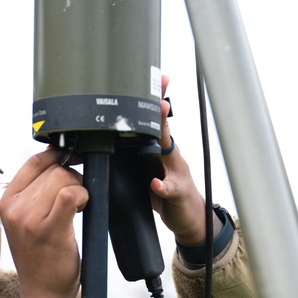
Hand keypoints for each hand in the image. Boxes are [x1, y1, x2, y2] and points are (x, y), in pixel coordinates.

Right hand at [0, 150, 87, 297]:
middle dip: (72, 177)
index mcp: (6, 202)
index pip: (34, 161)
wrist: (43, 294)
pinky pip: (71, 194)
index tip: (74, 160)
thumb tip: (60, 158)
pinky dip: (83, 197)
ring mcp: (29, 219)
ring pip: (63, 178)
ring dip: (79, 188)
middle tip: (77, 199)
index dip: (58, 155)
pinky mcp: (49, 229)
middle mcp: (13, 209)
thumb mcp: (27, 221)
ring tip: (77, 208)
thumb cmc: (42, 258)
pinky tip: (82, 210)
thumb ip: (36, 193)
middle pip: (53, 168)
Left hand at [149, 75, 218, 247]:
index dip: (152, 102)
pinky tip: (156, 183)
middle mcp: (170, 156)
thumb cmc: (165, 190)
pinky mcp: (177, 193)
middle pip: (163, 129)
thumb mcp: (147, 169)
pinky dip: (163, 186)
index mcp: (159, 150)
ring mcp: (176, 173)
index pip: (154, 122)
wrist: (188, 217)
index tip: (150, 80)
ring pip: (169, 152)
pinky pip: (170, 188)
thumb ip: (134, 155)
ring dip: (163, 138)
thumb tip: (108, 140)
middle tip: (154, 90)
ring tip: (158, 122)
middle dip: (159, 109)